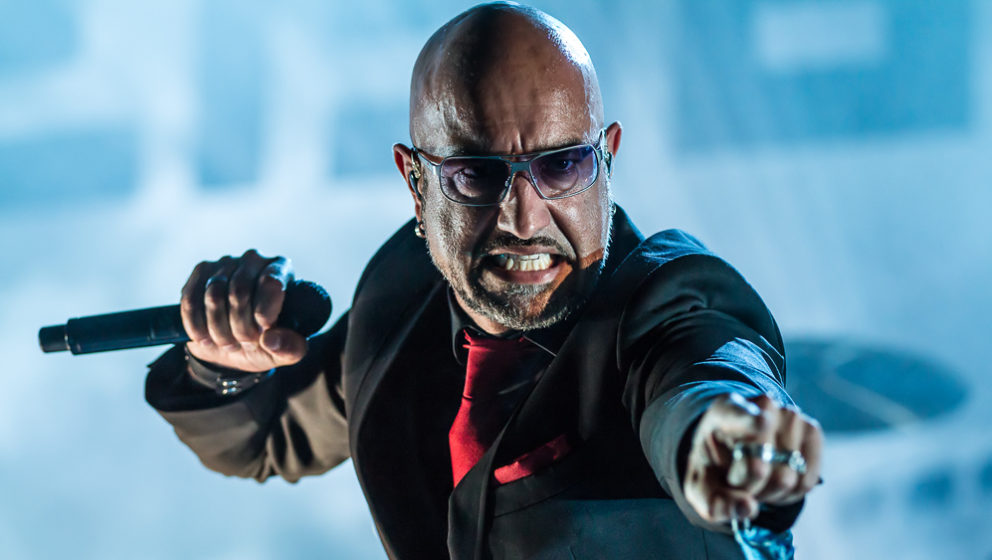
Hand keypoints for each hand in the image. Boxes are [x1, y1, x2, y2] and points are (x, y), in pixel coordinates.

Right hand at [181, 249, 306, 372]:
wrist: (236, 346)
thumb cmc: (267, 342)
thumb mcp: (286, 351)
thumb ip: (291, 348)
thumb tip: (271, 339)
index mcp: (282, 270)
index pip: (271, 283)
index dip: (263, 312)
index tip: (262, 331)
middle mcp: (254, 260)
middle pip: (239, 292)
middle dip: (240, 327)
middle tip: (245, 343)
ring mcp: (225, 263)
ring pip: (213, 296)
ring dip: (218, 330)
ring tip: (228, 342)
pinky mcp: (201, 273)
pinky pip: (190, 301)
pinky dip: (196, 326)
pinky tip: (206, 338)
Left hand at [684, 393, 822, 523]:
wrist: (735, 448)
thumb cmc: (716, 466)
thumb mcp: (701, 484)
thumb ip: (714, 502)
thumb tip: (748, 508)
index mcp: (723, 411)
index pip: (738, 414)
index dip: (750, 420)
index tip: (761, 422)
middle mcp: (761, 405)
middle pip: (759, 467)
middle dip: (747, 488)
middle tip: (737, 481)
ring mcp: (790, 414)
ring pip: (786, 479)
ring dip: (770, 492)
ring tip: (756, 479)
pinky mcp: (812, 430)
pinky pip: (807, 480)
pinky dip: (791, 493)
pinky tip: (775, 481)